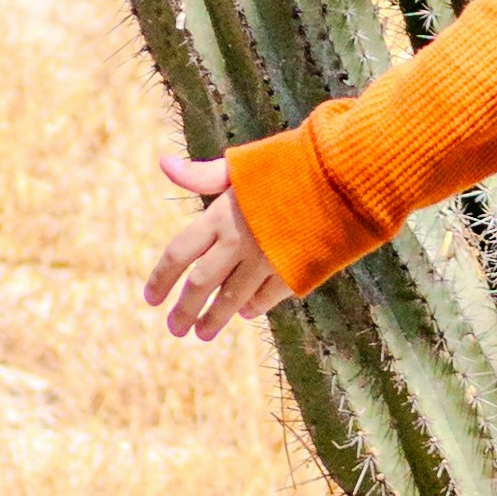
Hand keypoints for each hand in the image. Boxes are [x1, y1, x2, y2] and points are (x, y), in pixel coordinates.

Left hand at [144, 151, 287, 339]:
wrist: (345, 175)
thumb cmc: (293, 161)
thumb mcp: (245, 164)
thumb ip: (204, 174)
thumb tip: (164, 164)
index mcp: (222, 214)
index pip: (179, 253)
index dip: (161, 278)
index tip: (150, 298)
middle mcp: (238, 242)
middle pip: (201, 284)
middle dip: (184, 309)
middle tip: (174, 328)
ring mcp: (266, 262)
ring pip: (231, 299)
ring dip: (214, 318)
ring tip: (202, 333)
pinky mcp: (293, 274)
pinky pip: (265, 298)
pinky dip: (253, 308)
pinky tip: (246, 313)